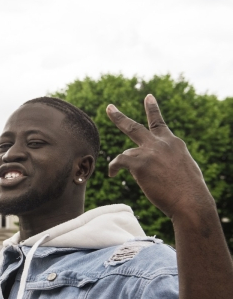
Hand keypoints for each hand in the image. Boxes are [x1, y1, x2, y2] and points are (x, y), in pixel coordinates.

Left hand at [106, 95, 212, 218]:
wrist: (191, 201)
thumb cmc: (189, 192)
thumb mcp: (183, 168)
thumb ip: (168, 161)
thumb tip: (154, 166)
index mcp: (173, 143)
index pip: (159, 125)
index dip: (152, 110)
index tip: (147, 97)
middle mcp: (161, 143)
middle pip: (135, 127)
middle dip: (119, 117)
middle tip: (109, 107)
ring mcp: (149, 152)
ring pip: (127, 152)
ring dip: (124, 163)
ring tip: (123, 173)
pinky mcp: (140, 163)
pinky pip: (119, 161)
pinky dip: (113, 167)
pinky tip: (112, 174)